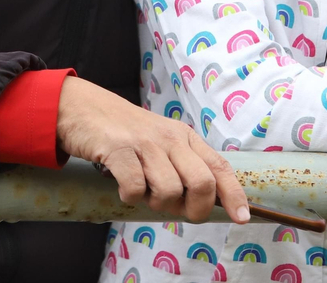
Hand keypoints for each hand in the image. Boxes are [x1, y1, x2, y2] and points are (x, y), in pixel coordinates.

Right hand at [55, 77, 249, 223]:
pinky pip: (135, 189)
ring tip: (142, 191)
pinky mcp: (119, 150)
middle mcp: (170, 138)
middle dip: (195, 208)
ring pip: (169, 190)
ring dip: (156, 203)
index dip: (234, 195)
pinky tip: (122, 185)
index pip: (219, 168)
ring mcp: (145, 143)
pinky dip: (129, 197)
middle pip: (202, 184)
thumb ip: (183, 165)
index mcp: (185, 137)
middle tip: (177, 210)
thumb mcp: (161, 141)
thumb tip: (204, 202)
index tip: (242, 218)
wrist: (83, 107)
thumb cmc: (125, 132)